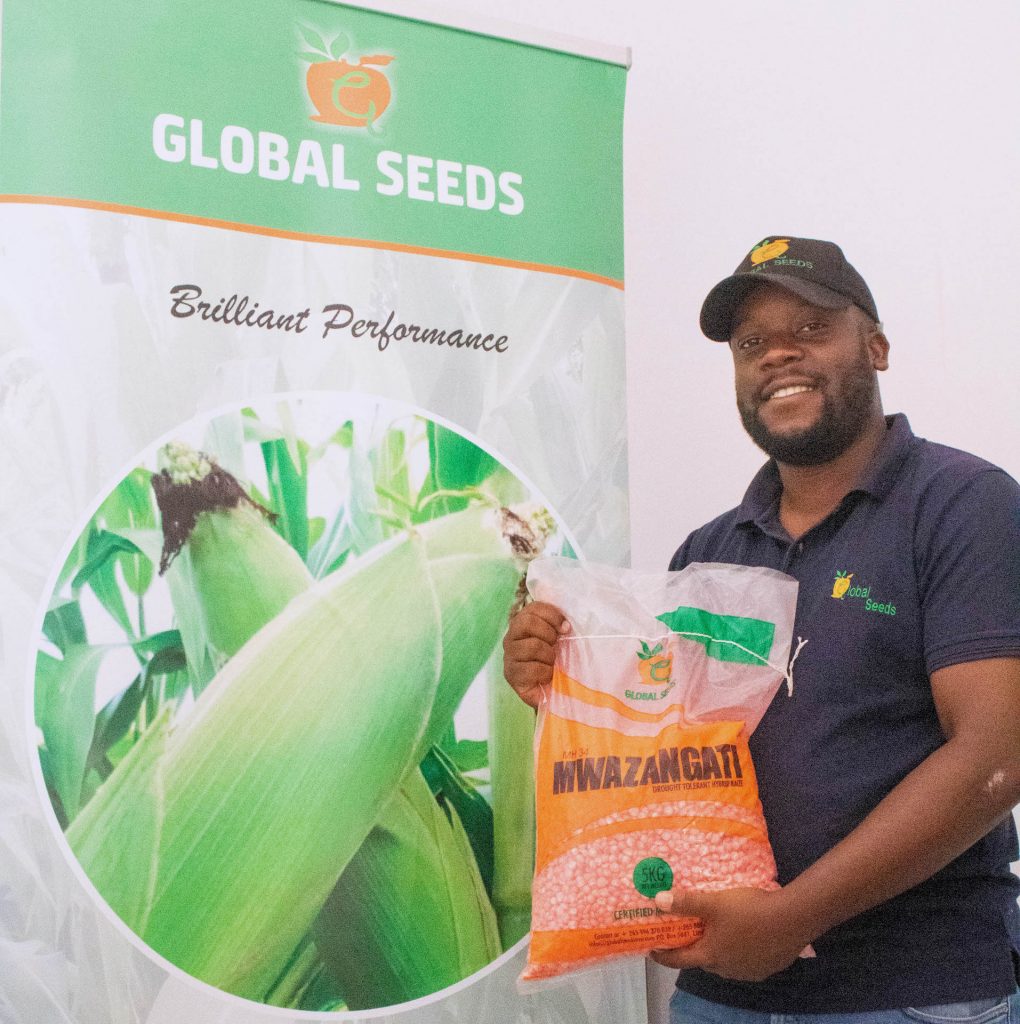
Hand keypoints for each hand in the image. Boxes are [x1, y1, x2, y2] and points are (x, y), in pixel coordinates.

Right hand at [502, 602, 568, 707]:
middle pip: (527, 622)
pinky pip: (531, 668)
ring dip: (549, 655)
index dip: (553, 615)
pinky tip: (548, 676)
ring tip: (552, 663)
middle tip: (556, 645)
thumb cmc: (559, 663)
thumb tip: (567, 624)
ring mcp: (509, 657)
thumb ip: (560, 626)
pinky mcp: (511, 676)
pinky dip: (546, 672)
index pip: (533, 608)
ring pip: (531, 645)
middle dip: (549, 633)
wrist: (554, 693)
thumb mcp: (561, 641)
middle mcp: (511, 638)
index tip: (566, 628)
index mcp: (523, 624)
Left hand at [648, 888, 811, 981]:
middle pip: (703, 959)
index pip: (680, 960)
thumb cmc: (748, 910)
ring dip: (718, 949)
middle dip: (695, 947)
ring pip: (725, 961)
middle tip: (689, 930)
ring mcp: (748, 972)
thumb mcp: (714, 902)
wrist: (792, 919)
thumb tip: (657, 901)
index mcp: (711, 956)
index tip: (652, 950)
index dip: (664, 955)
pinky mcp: (766, 969)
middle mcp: (727, 969)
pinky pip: (744, 961)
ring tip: (717, 931)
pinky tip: (743, 935)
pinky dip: (738, 950)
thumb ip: (687, 902)